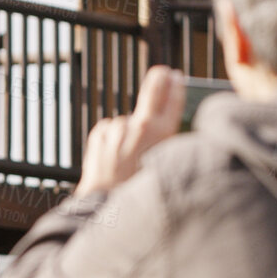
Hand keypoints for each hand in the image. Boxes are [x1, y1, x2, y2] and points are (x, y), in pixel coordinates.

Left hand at [75, 65, 184, 197]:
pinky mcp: (101, 131)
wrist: (103, 204)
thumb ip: (166, 144)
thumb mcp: (164, 168)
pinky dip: (115, 140)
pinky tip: (114, 159)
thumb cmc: (138, 191)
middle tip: (163, 73)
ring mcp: (118, 126)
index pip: (172, 100)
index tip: (175, 77)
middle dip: (159, 80)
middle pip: (152, 91)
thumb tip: (167, 127)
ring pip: (129, 123)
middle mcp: (139, 125)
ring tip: (128, 160)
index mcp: (161, 134)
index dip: (175, 87)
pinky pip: (112, 131)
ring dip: (130, 133)